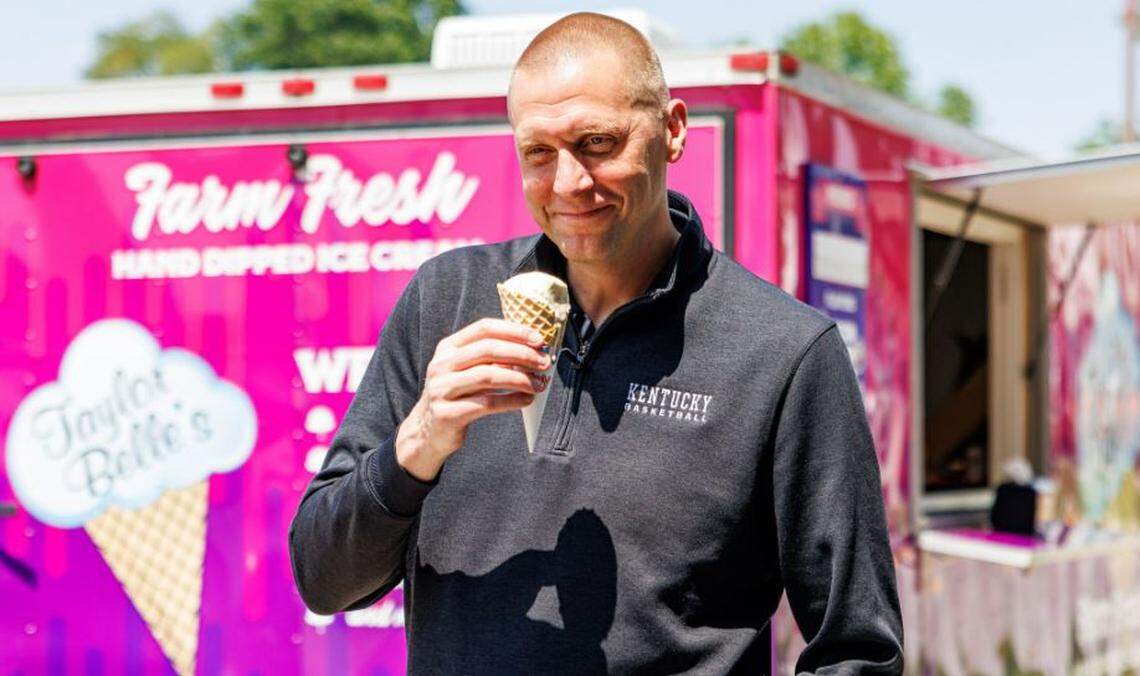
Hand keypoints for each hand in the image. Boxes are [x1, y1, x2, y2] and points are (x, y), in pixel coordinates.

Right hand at [395, 318, 551, 480]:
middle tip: (544, 363)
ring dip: (520, 378)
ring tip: (539, 384)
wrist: (427, 431)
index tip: (539, 340)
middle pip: (487, 350)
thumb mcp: (465, 370)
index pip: (484, 328)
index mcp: (448, 347)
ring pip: (488, 376)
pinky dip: (511, 401)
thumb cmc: (457, 395)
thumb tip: (534, 351)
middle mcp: (442, 364)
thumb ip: (491, 358)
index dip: (514, 331)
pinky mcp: (447, 414)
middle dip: (521, 354)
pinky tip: (526, 400)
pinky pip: (486, 403)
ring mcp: (442, 389)